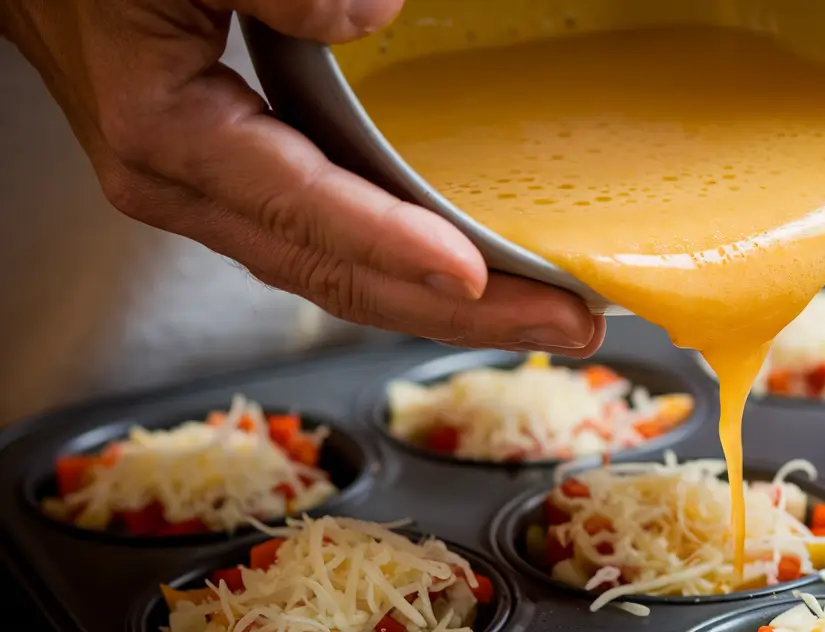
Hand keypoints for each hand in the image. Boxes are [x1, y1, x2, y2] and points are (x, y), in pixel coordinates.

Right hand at [0, 0, 603, 354]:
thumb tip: (376, 12)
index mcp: (172, 136)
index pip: (308, 211)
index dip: (396, 249)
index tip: (480, 278)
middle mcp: (190, 191)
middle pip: (341, 276)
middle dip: (464, 310)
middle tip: (568, 323)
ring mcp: (212, 198)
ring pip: (341, 275)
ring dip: (446, 302)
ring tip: (544, 313)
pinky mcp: (234, 186)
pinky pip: (330, 244)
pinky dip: (403, 264)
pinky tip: (466, 273)